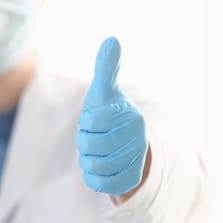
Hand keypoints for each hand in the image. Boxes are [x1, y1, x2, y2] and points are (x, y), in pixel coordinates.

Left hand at [77, 37, 147, 195]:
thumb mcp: (105, 91)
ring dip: (87, 159)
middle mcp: (137, 139)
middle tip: (95, 138)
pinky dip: (92, 177)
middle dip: (85, 142)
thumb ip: (106, 67)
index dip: (86, 121)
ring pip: (91, 165)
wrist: (126, 147)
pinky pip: (97, 183)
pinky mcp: (129, 182)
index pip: (89, 120)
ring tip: (98, 152)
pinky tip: (101, 167)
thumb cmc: (109, 114)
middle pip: (88, 145)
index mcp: (130, 115)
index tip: (96, 120)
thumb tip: (112, 39)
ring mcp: (135, 162)